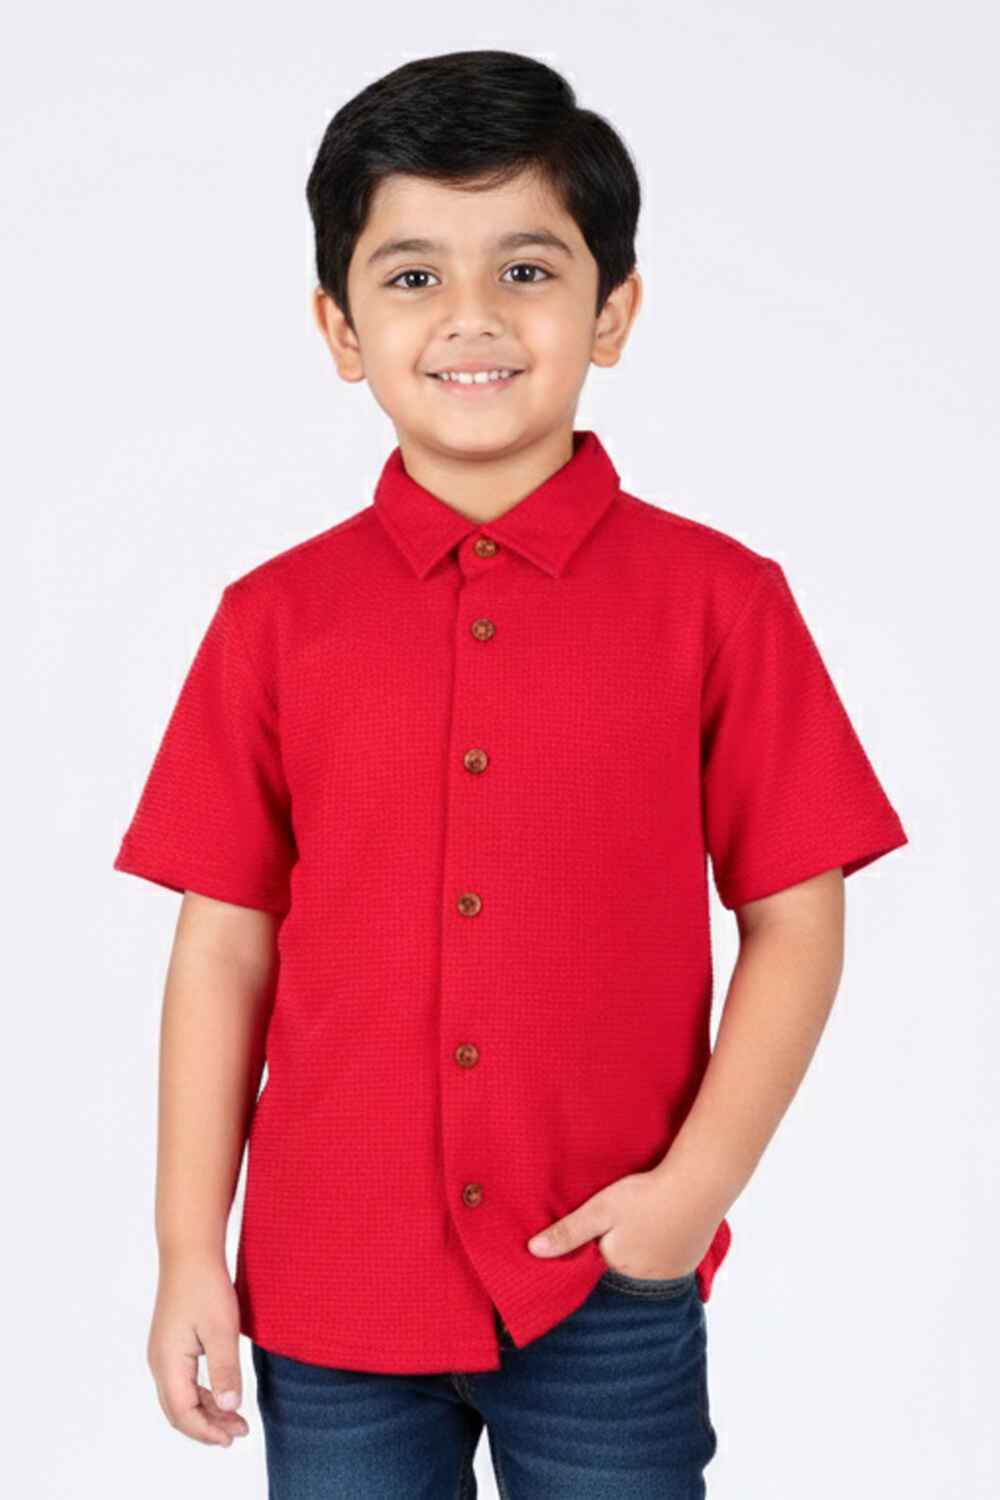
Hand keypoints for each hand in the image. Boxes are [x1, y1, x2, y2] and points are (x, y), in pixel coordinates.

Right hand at [147, 1251, 249, 1446]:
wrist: (189, 1253)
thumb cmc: (205, 1287)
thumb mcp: (222, 1330)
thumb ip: (225, 1370)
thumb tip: (230, 1408)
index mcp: (168, 1363)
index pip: (183, 1413)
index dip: (207, 1431)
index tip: (233, 1437)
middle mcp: (159, 1363)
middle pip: (178, 1411)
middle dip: (207, 1427)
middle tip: (238, 1432)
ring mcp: (162, 1354)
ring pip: (180, 1397)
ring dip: (206, 1411)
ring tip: (235, 1419)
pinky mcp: (170, 1345)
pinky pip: (182, 1382)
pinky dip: (202, 1395)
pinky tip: (222, 1395)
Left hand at [526, 1169, 717, 1279]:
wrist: (699, 1184)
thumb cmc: (646, 1195)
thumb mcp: (600, 1209)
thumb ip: (568, 1232)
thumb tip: (533, 1252)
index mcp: (619, 1267)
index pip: (596, 1266)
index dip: (592, 1247)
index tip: (595, 1227)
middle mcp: (645, 1279)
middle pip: (621, 1266)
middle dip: (617, 1248)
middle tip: (623, 1220)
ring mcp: (672, 1273)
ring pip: (645, 1264)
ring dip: (641, 1249)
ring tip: (642, 1221)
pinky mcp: (691, 1261)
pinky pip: (668, 1261)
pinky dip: (663, 1247)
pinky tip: (662, 1226)